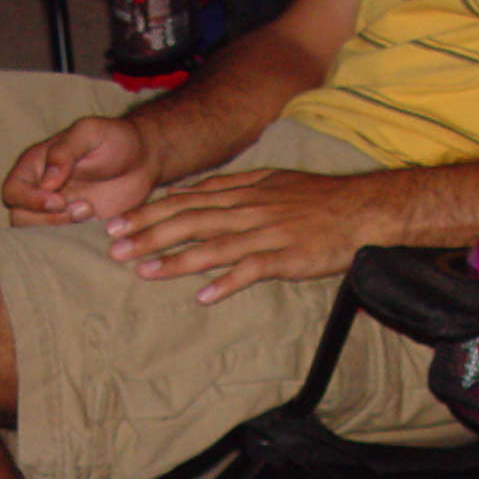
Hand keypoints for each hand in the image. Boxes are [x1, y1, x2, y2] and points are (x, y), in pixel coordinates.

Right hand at [0, 117, 161, 226]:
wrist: (143, 160)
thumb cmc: (114, 139)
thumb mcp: (89, 133)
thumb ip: (64, 151)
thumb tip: (46, 182)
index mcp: (35, 166)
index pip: (13, 190)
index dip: (30, 200)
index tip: (59, 200)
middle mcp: (40, 191)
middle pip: (20, 217)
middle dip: (49, 219)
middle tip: (84, 208)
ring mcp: (57, 212)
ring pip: (39, 234)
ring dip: (62, 231)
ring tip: (91, 213)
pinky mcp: (75, 228)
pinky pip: (63, 243)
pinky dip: (76, 241)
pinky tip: (97, 226)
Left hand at [106, 167, 398, 303]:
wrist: (363, 210)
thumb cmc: (319, 200)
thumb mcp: (273, 181)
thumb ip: (234, 189)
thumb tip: (196, 195)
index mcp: (243, 191)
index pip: (186, 199)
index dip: (149, 211)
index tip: (118, 222)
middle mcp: (248, 209)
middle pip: (189, 220)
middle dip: (148, 233)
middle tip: (114, 247)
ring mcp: (266, 233)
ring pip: (212, 245)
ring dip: (176, 259)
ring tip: (144, 271)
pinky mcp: (286, 257)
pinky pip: (251, 270)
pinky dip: (226, 282)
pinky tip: (203, 296)